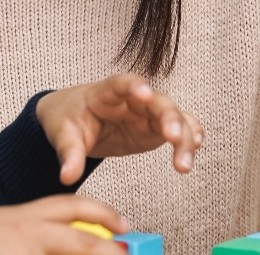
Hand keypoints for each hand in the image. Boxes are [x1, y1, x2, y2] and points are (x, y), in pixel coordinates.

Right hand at [0, 195, 129, 254]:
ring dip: (96, 252)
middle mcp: (22, 230)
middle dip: (108, 237)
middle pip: (77, 228)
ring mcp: (19, 247)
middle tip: (128, 247)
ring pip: (71, 247)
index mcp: (17, 218)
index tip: (119, 222)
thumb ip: (21, 238)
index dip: (98, 212)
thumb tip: (48, 245)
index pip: (66, 206)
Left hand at [36, 74, 203, 185]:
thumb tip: (67, 176)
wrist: (75, 119)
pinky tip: (196, 146)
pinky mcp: (155, 128)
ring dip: (183, 136)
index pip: (122, 84)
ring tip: (183, 164)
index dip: (134, 86)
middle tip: (173, 136)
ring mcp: (147, 113)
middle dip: (168, 116)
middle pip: (157, 101)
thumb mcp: (63, 135)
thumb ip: (69, 154)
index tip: (144, 93)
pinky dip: (190, 134)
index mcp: (106, 93)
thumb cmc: (69, 118)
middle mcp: (133, 99)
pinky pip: (179, 127)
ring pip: (173, 116)